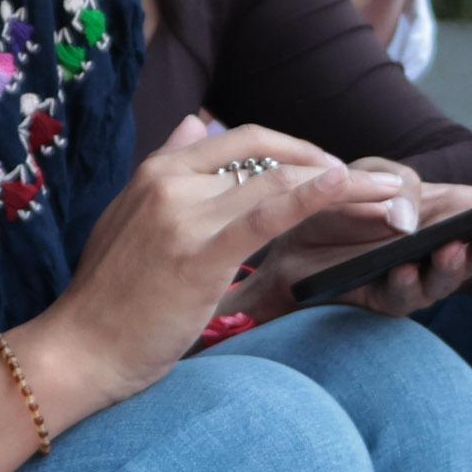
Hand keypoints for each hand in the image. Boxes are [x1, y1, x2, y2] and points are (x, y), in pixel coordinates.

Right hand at [21, 120, 406, 414]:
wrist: (79, 349)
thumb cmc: (108, 297)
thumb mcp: (131, 220)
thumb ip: (168, 173)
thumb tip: (195, 122)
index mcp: (154, 172)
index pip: (238, 140)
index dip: (292, 149)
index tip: (329, 171)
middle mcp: (168, 180)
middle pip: (265, 154)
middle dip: (326, 162)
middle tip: (375, 185)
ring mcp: (182, 213)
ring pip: (277, 180)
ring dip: (344, 183)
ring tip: (391, 195)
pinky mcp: (200, 252)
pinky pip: (267, 213)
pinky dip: (312, 194)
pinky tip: (345, 185)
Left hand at [227, 157, 471, 322]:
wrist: (284, 234)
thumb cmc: (343, 203)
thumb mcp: (370, 175)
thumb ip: (399, 182)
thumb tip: (414, 214)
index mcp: (459, 215)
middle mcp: (451, 250)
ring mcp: (423, 277)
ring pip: (456, 279)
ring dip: (459, 263)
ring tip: (453, 245)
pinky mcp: (387, 298)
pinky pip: (406, 296)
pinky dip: (409, 281)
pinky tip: (406, 268)